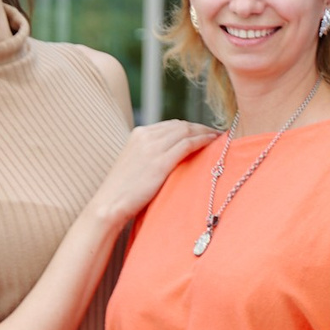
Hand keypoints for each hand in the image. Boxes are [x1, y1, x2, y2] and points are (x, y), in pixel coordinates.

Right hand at [92, 121, 218, 221]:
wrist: (109, 205)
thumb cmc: (124, 191)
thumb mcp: (136, 163)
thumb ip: (151, 154)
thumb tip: (174, 155)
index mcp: (138, 134)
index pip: (171, 125)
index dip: (191, 127)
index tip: (205, 132)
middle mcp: (145, 136)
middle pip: (181, 125)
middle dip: (201, 128)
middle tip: (218, 134)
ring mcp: (153, 147)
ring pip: (187, 131)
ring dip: (206, 132)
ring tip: (220, 138)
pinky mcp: (160, 161)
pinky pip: (188, 144)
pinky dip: (204, 141)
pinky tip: (215, 144)